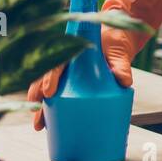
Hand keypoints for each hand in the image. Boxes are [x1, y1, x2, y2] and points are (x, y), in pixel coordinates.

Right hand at [28, 0, 161, 131]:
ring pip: (46, 87)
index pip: (56, 62)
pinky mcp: (72, 82)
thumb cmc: (115, 40)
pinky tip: (50, 122)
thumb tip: (124, 82)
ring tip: (39, 125)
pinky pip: (58, 94)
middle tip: (37, 117)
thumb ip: (121, 64)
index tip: (48, 92)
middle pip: (45, 77)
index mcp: (72, 48)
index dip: (50, 77)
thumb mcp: (119, 50)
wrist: (119, 35)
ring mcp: (67, 72)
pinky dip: (52, 107)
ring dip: (42, 105)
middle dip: (38, 97)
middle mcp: (65, 60)